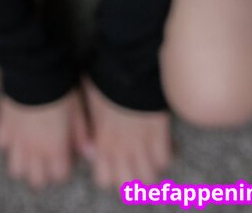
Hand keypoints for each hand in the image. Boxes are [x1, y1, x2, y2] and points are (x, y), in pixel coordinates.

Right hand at [0, 88, 89, 190]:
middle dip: (44, 173)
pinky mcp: (4, 126)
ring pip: (16, 169)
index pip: (59, 175)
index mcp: (54, 148)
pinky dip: (9, 144)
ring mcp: (16, 140)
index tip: (66, 158)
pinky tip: (18, 134)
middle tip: (48, 159)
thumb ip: (81, 135)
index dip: (63, 169)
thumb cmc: (59, 90)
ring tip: (31, 152)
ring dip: (24, 163)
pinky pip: (2, 145)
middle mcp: (34, 150)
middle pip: (36, 180)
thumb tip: (89, 153)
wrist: (33, 72)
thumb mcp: (77, 110)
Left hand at [79, 75, 173, 189]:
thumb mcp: (89, 102)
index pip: (104, 180)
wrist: (128, 66)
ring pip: (148, 178)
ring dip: (148, 170)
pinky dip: (163, 156)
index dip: (108, 175)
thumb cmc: (105, 80)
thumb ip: (87, 128)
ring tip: (147, 159)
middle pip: (128, 185)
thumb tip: (89, 147)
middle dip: (129, 179)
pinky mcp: (160, 134)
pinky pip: (164, 159)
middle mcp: (122, 149)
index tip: (112, 164)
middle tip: (131, 166)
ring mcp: (142, 144)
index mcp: (103, 143)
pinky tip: (159, 146)